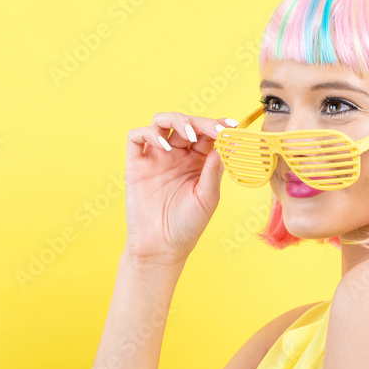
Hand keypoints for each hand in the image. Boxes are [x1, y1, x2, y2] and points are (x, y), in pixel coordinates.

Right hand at [123, 112, 239, 262]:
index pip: (207, 134)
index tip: (232, 126)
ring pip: (161, 122)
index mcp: (197, 162)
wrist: (160, 247)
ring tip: (188, 135)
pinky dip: (149, 134)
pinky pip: (136, 137)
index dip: (218, 126)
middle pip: (186, 123)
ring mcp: (155, 158)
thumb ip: (213, 171)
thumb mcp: (207, 198)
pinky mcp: (136, 164)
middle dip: (201, 122)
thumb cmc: (187, 226)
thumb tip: (224, 144)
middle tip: (213, 130)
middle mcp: (177, 156)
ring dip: (176, 120)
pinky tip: (164, 147)